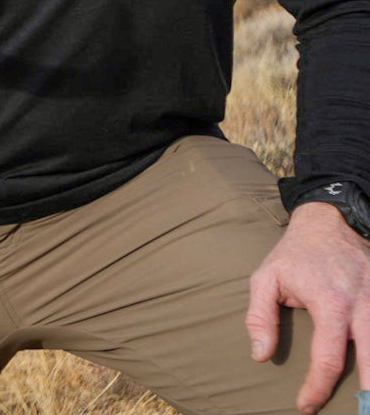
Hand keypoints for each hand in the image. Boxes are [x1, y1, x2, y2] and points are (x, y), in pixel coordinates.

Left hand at [246, 201, 369, 413]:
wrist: (331, 222)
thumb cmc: (296, 254)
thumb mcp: (266, 278)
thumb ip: (260, 317)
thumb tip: (260, 354)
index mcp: (330, 304)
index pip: (327, 358)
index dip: (317, 387)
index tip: (306, 406)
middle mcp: (363, 307)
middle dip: (368, 393)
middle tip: (359, 412)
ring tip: (367, 398)